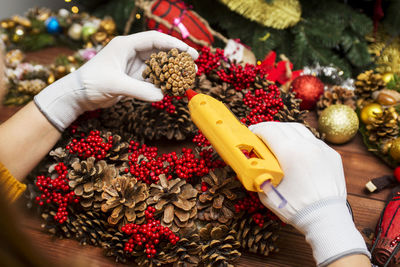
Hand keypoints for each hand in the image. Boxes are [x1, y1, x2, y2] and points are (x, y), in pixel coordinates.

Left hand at [34, 31, 197, 130]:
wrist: (77, 95)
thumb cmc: (91, 84)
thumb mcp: (115, 85)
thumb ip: (139, 90)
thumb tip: (161, 96)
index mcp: (125, 45)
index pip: (154, 39)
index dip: (173, 44)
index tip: (189, 52)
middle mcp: (131, 53)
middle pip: (159, 51)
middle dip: (177, 57)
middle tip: (194, 65)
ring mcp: (132, 66)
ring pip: (157, 66)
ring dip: (172, 71)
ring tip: (188, 77)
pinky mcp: (132, 79)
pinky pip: (152, 79)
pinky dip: (163, 83)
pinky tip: (173, 87)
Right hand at [249, 122, 368, 265]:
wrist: (326, 219)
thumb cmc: (296, 208)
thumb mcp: (267, 192)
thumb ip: (258, 175)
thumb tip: (252, 166)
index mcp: (290, 152)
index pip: (269, 130)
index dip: (256, 130)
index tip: (250, 133)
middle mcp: (307, 145)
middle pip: (283, 126)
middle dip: (269, 128)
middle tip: (261, 136)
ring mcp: (322, 148)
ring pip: (300, 130)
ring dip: (285, 131)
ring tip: (277, 140)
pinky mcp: (332, 155)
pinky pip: (313, 141)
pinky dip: (301, 141)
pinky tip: (296, 151)